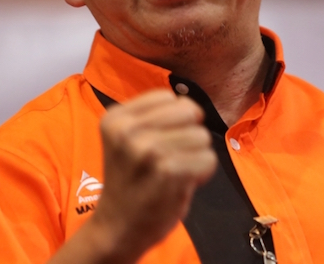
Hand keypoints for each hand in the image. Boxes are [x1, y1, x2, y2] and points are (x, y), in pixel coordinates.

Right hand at [88, 89, 217, 261]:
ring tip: (174, 172)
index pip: (168, 96)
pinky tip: (181, 183)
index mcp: (115, 118)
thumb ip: (152, 118)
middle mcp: (127, 130)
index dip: (175, 118)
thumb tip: (194, 107)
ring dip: (196, 155)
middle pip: (188, 111)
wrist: (118, 227)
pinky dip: (202, 173)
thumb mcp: (128, 138)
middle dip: (188, 133)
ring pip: (201, 135)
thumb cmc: (131, 181)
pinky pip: (208, 159)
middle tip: (171, 157)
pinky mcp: (167, 171)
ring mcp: (146, 149)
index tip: (161, 140)